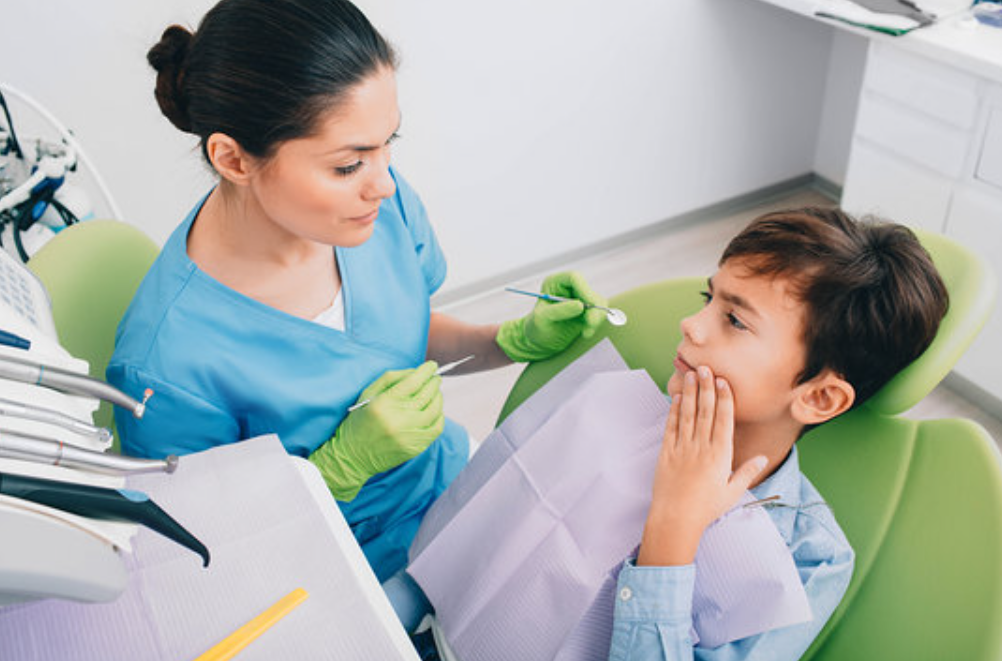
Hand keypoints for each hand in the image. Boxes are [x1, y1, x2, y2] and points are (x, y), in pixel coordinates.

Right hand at [309, 361, 444, 500]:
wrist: (354, 456)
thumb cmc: (360, 421)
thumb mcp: (368, 394)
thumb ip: (392, 378)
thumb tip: (416, 372)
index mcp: (384, 403)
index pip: (413, 382)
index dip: (426, 371)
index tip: (431, 366)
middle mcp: (398, 420)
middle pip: (426, 395)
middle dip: (434, 382)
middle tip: (435, 377)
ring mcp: (408, 436)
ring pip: (435, 410)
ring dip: (438, 397)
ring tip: (435, 392)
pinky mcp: (415, 448)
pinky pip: (436, 428)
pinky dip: (439, 416)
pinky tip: (434, 410)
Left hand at [495, 271, 607, 361]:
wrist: (539, 342)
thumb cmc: (536, 328)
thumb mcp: (542, 319)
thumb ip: (560, 311)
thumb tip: (580, 305)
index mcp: (555, 283)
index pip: (574, 278)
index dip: (584, 290)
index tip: (587, 307)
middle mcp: (569, 288)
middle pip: (589, 291)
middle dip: (593, 308)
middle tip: (590, 324)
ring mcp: (580, 299)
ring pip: (599, 302)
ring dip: (596, 318)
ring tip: (586, 332)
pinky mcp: (587, 311)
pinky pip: (600, 313)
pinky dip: (595, 324)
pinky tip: (586, 333)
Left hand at [637, 366, 766, 565]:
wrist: (676, 519)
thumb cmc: (706, 508)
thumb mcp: (732, 492)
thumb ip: (747, 472)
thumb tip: (764, 458)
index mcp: (720, 456)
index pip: (723, 420)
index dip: (723, 398)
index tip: (723, 381)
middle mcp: (701, 448)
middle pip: (705, 411)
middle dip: (706, 388)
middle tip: (705, 368)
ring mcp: (682, 448)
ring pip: (688, 415)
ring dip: (690, 393)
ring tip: (691, 375)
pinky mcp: (667, 453)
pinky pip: (671, 427)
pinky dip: (674, 411)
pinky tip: (677, 397)